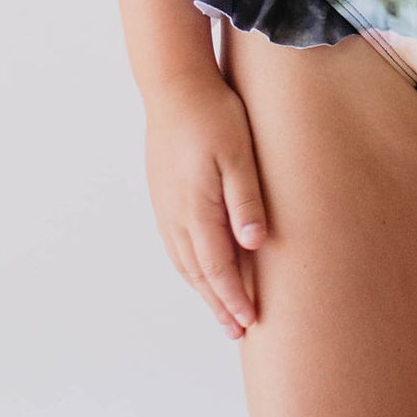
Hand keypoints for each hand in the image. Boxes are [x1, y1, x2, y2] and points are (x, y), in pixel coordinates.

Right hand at [144, 70, 266, 336]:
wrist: (173, 85)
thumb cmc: (213, 115)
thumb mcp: (238, 154)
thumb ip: (245, 199)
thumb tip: (254, 243)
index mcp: (197, 209)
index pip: (217, 268)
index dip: (233, 298)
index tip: (249, 323)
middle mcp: (176, 215)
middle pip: (198, 273)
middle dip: (219, 304)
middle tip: (237, 331)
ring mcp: (165, 207)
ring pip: (184, 262)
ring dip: (203, 289)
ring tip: (222, 310)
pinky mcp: (163, 196)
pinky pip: (176, 245)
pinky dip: (190, 267)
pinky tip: (200, 271)